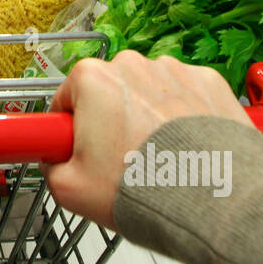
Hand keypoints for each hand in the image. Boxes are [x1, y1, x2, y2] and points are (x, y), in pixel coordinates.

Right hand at [42, 51, 253, 228]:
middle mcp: (132, 64)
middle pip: (109, 92)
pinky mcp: (209, 82)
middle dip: (110, 121)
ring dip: (148, 118)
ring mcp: (174, 70)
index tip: (80, 150)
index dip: (70, 129)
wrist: (212, 199)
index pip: (66, 99)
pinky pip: (185, 97)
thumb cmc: (143, 189)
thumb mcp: (69, 189)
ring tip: (158, 159)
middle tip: (120, 161)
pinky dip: (184, 118)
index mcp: (91, 78)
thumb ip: (50, 166)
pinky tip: (185, 148)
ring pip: (149, 93)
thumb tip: (55, 161)